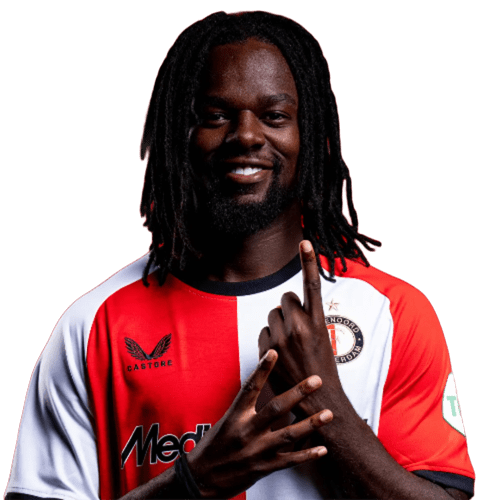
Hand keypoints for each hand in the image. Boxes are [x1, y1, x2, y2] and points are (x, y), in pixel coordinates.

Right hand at [185, 349, 332, 498]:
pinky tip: (322, 449)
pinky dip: (307, 454)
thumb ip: (245, 408)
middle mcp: (247, 431)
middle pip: (276, 408)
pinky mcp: (263, 468)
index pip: (251, 387)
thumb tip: (265, 390)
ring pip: (288, 434)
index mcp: (235, 416)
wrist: (200, 479)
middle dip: (299, 393)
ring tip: (328, 414)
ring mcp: (256, 451)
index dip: (263, 369)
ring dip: (311, 424)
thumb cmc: (214, 446)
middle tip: (316, 381)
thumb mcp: (226, 421)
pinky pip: (289, 461)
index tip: (274, 352)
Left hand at [259, 241, 346, 416]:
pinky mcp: (267, 348)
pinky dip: (270, 338)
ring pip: (272, 315)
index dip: (309, 262)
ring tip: (290, 345)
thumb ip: (307, 318)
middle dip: (288, 309)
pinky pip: (263, 331)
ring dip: (279, 324)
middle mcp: (299, 326)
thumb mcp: (323, 338)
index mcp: (318, 321)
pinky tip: (280, 354)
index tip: (305, 242)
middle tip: (297, 328)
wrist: (317, 400)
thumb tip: (287, 305)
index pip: (313, 286)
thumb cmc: (322, 367)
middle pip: (284, 299)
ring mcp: (282, 337)